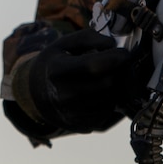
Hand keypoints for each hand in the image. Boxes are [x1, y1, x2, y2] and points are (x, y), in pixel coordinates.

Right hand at [13, 28, 149, 133]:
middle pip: (108, 82)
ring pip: (113, 97)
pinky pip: (111, 111)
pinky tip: (100, 92)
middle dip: (118, 71)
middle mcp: (64, 95)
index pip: (94, 66)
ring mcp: (74, 114)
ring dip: (115, 86)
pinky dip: (111, 100)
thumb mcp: (64, 44)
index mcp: (57, 70)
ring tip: (105, 78)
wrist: (39, 95)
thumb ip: (89, 37)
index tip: (124, 53)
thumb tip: (113, 45)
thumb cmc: (56, 64)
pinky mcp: (85, 126)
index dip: (115, 58)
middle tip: (117, 65)